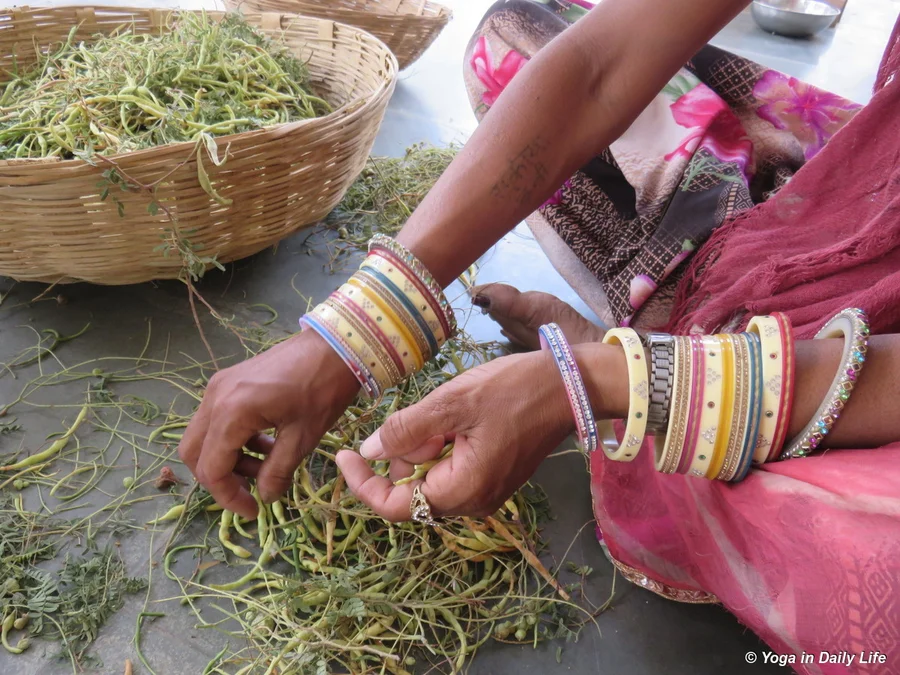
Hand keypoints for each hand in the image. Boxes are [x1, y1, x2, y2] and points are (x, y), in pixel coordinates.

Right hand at [178, 330, 358, 519]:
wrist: (335, 344)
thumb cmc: (323, 389)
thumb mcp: (303, 437)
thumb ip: (277, 472)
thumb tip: (265, 497)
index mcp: (231, 413)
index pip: (212, 468)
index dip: (228, 496)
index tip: (252, 511)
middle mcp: (215, 398)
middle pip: (195, 452)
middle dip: (219, 478)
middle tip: (250, 490)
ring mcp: (220, 385)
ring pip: (204, 435)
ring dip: (228, 458)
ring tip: (266, 466)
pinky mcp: (229, 380)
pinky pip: (218, 418)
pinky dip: (233, 438)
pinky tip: (266, 443)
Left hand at [336, 349, 580, 520]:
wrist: (570, 385)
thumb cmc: (514, 390)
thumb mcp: (452, 402)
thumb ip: (405, 429)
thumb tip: (368, 450)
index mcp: (463, 490)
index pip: (395, 506)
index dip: (363, 483)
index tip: (342, 454)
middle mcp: (474, 501)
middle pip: (412, 492)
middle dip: (401, 455)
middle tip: (414, 415)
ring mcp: (486, 491)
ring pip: (430, 478)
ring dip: (422, 447)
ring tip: (442, 412)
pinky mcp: (493, 476)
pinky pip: (451, 469)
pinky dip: (440, 446)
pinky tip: (455, 418)